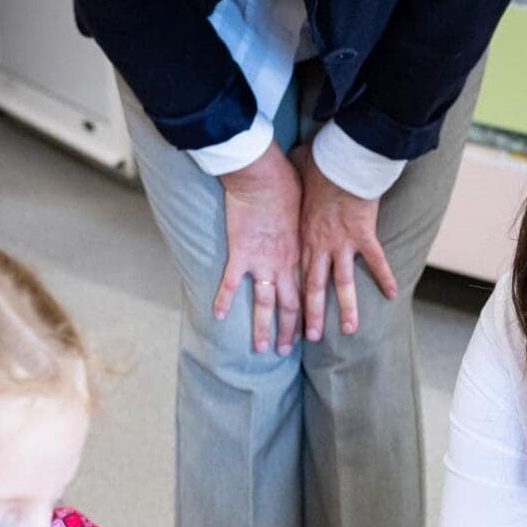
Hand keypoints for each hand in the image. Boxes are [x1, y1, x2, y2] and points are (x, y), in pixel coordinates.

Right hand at [216, 143, 303, 354]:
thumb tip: (309, 219)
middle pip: (290, 306)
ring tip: (261, 348)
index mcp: (300, 254)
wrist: (263, 176)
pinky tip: (217, 317)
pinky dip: (223, 300)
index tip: (309, 332)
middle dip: (289, 331)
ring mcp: (262, 261)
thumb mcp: (304, 208)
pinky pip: (230, 283)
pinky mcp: (240, 253)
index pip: (306, 292)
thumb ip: (303, 223)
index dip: (308, 314)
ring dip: (263, 327)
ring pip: (265, 304)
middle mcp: (284, 264)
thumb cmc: (286, 185)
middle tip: (286, 350)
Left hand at [291, 145, 396, 343]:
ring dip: (347, 308)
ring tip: (349, 330)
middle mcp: (321, 245)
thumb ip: (292, 178)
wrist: (339, 160)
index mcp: (303, 236)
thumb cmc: (318, 164)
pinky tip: (393, 294)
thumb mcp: (295, 175)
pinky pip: (376, 261)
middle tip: (311, 338)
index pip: (297, 274)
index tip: (291, 316)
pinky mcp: (364, 235)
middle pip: (315, 288)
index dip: (294, 298)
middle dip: (312, 315)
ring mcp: (342, 243)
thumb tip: (289, 169)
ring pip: (343, 283)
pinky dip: (385, 277)